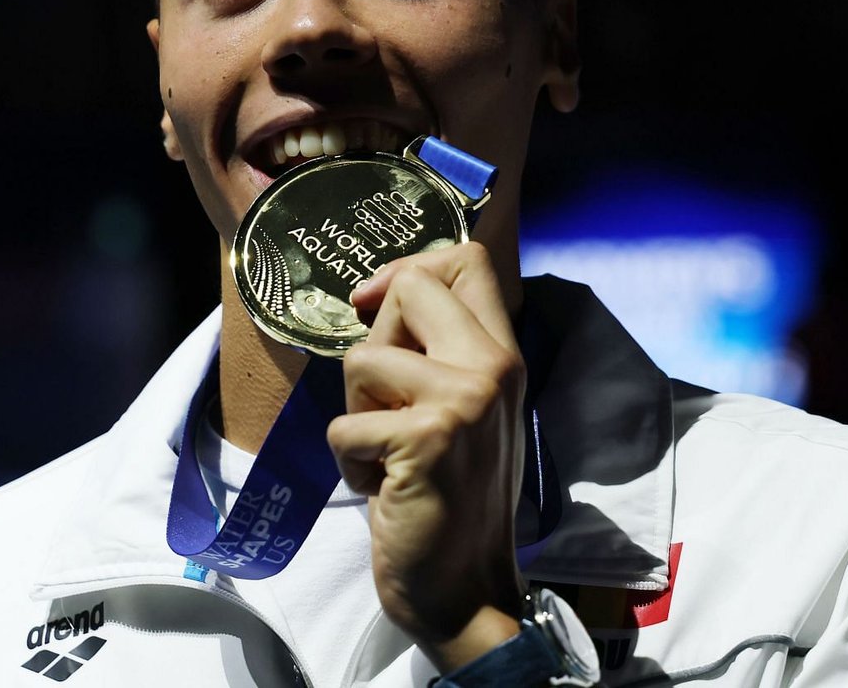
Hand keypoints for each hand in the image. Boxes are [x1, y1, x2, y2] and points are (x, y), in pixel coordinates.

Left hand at [327, 242, 528, 671]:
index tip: (378, 307)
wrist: (463, 587)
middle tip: (389, 405)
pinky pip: (343, 427)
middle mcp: (494, 366)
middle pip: (410, 287)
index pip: (467, 260)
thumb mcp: (462, 408)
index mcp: (503, 355)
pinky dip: (349, 465)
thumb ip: (436, 349)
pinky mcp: (426, 438)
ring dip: (356, 416)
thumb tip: (377, 293)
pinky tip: (385, 489)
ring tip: (389, 456)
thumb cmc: (450, 496)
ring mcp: (464, 400)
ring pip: (361, 360)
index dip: (408, 271)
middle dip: (374, 344)